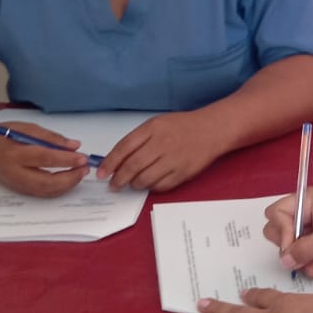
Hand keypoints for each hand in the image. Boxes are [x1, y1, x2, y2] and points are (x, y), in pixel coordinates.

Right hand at [0, 121, 88, 198]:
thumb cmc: (3, 136)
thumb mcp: (25, 128)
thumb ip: (50, 137)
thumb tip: (75, 146)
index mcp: (14, 153)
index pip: (44, 158)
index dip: (65, 159)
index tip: (82, 157)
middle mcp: (14, 173)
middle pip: (45, 182)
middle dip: (69, 178)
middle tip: (84, 169)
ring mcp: (16, 184)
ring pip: (45, 191)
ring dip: (66, 185)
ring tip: (80, 174)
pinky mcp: (19, 190)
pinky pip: (41, 194)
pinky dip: (58, 189)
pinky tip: (69, 180)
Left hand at [96, 112, 218, 191]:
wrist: (211, 130)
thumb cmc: (182, 127)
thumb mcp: (156, 124)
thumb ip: (137, 140)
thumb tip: (116, 160)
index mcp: (153, 128)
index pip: (124, 148)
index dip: (110, 163)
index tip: (101, 173)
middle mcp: (162, 143)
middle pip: (132, 166)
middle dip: (119, 178)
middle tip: (113, 185)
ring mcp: (173, 159)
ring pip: (145, 179)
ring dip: (134, 184)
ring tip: (132, 183)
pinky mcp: (183, 173)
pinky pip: (160, 186)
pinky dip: (151, 187)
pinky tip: (149, 183)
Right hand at [263, 185, 312, 284]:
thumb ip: (305, 249)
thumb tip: (285, 259)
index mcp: (306, 201)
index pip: (276, 213)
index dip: (281, 232)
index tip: (292, 247)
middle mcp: (307, 213)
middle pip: (280, 232)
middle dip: (291, 250)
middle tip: (302, 260)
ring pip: (295, 248)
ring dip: (304, 262)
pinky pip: (309, 256)